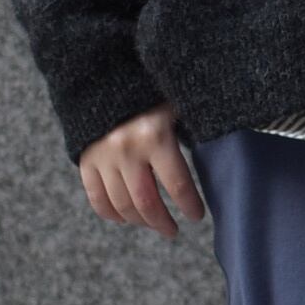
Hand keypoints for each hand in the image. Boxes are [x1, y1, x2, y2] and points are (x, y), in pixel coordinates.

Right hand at [78, 102, 206, 238]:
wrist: (101, 74)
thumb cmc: (149, 89)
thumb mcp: (176, 103)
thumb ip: (192, 129)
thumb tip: (219, 156)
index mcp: (155, 136)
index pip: (177, 185)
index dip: (190, 206)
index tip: (197, 216)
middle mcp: (126, 150)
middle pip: (147, 203)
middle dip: (163, 222)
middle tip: (173, 230)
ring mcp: (103, 157)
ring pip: (122, 205)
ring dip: (140, 222)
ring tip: (153, 224)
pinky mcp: (85, 160)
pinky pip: (97, 198)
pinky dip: (111, 214)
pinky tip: (124, 219)